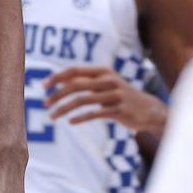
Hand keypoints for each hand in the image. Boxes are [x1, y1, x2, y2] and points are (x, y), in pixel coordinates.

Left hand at [44, 66, 167, 134]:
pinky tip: (70, 122)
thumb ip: (84, 80)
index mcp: (102, 71)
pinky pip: (95, 113)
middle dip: (57, 94)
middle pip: (76, 85)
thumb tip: (60, 80)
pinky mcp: (119, 110)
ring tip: (53, 116)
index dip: (57, 77)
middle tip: (45, 103)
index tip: (43, 85)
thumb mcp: (103, 84)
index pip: (74, 70)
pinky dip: (80, 118)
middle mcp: (108, 80)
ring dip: (64, 108)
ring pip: (83, 100)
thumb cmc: (120, 95)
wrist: (148, 109)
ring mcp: (115, 95)